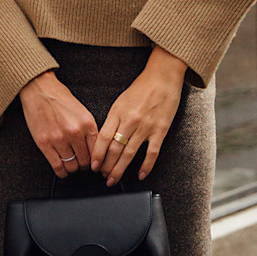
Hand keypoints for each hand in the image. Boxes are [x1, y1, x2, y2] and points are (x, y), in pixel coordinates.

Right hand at [19, 72, 98, 176]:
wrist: (40, 89)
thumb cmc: (60, 99)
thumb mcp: (83, 112)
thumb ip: (90, 131)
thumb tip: (95, 150)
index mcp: (87, 124)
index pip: (97, 152)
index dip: (97, 161)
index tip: (94, 163)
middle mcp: (74, 132)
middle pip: (85, 162)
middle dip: (84, 166)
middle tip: (82, 164)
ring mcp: (58, 139)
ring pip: (71, 166)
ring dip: (73, 169)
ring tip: (72, 165)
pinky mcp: (44, 143)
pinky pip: (56, 166)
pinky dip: (61, 172)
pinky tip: (62, 170)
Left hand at [91, 48, 187, 184]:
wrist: (163, 77)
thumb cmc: (142, 88)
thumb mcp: (120, 101)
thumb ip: (113, 119)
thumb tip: (104, 139)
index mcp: (118, 112)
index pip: (104, 138)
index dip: (97, 155)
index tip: (93, 165)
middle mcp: (130, 120)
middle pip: (115, 149)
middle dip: (106, 166)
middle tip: (103, 176)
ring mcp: (146, 127)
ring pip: (130, 154)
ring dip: (120, 169)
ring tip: (114, 179)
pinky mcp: (160, 130)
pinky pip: (152, 153)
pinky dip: (146, 166)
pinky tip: (140, 174)